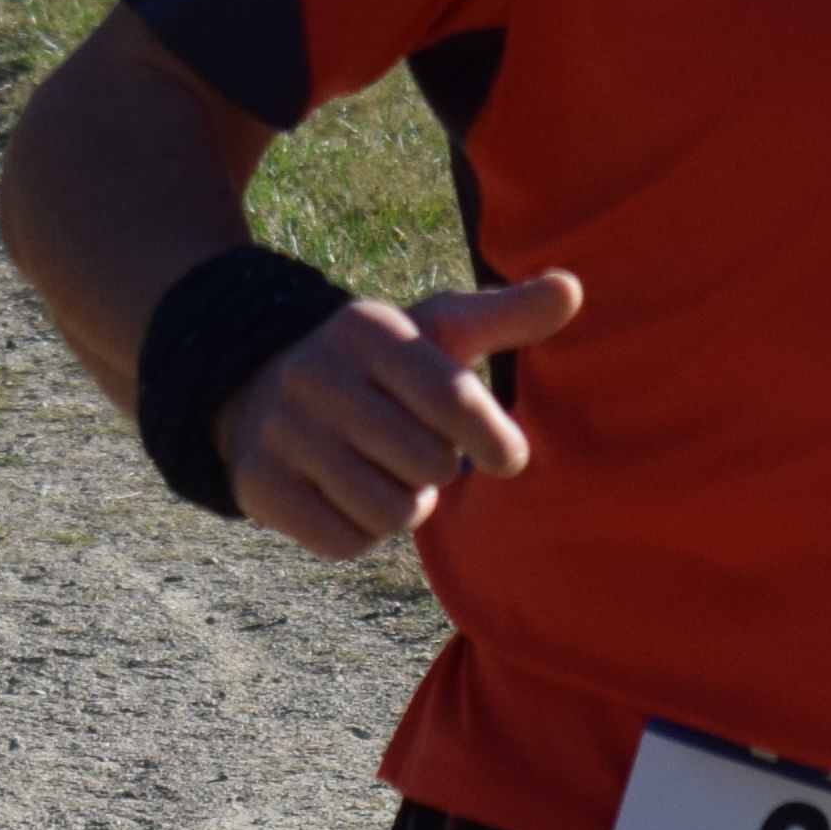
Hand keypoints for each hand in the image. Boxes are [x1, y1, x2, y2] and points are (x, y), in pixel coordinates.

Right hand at [214, 272, 582, 558]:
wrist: (265, 390)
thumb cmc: (384, 369)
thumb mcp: (440, 331)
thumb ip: (507, 315)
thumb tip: (573, 287)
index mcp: (366, 328)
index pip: (454, 399)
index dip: (494, 440)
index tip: (507, 457)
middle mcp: (314, 374)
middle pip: (429, 464)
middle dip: (438, 469)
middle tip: (417, 452)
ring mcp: (279, 430)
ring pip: (393, 512)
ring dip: (406, 505)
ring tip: (386, 474)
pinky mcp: (256, 485)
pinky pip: (348, 543)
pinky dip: (363, 533)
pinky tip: (349, 497)